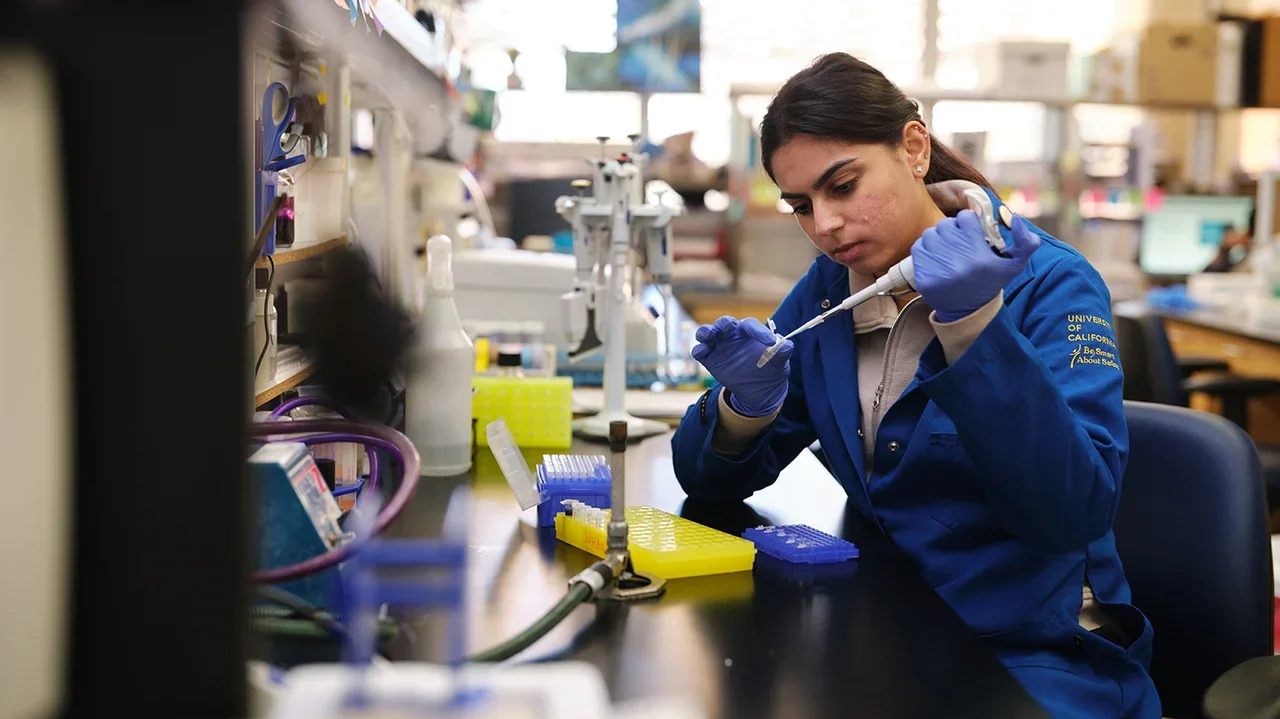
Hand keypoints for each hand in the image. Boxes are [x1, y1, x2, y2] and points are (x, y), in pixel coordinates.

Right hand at [691, 316, 793, 416]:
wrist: (760, 391)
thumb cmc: (771, 370)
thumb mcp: (780, 363)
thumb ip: (782, 353)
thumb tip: (787, 344)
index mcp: (750, 332)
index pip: (750, 325)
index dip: (758, 331)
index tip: (770, 342)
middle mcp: (732, 335)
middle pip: (724, 323)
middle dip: (723, 323)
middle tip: (726, 326)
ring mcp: (719, 347)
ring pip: (707, 333)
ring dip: (705, 332)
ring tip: (706, 335)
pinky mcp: (709, 359)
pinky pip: (699, 351)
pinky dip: (698, 349)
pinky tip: (701, 352)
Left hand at [911, 210, 1040, 322]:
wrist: (968, 312)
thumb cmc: (990, 283)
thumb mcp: (1015, 265)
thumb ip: (1026, 242)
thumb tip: (1017, 218)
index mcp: (980, 257)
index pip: (965, 218)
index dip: (968, 221)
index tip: (970, 230)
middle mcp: (958, 263)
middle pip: (945, 224)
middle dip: (952, 229)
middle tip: (958, 239)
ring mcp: (938, 270)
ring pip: (930, 234)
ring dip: (938, 237)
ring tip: (947, 248)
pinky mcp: (923, 277)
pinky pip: (918, 248)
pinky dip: (926, 249)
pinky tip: (936, 256)